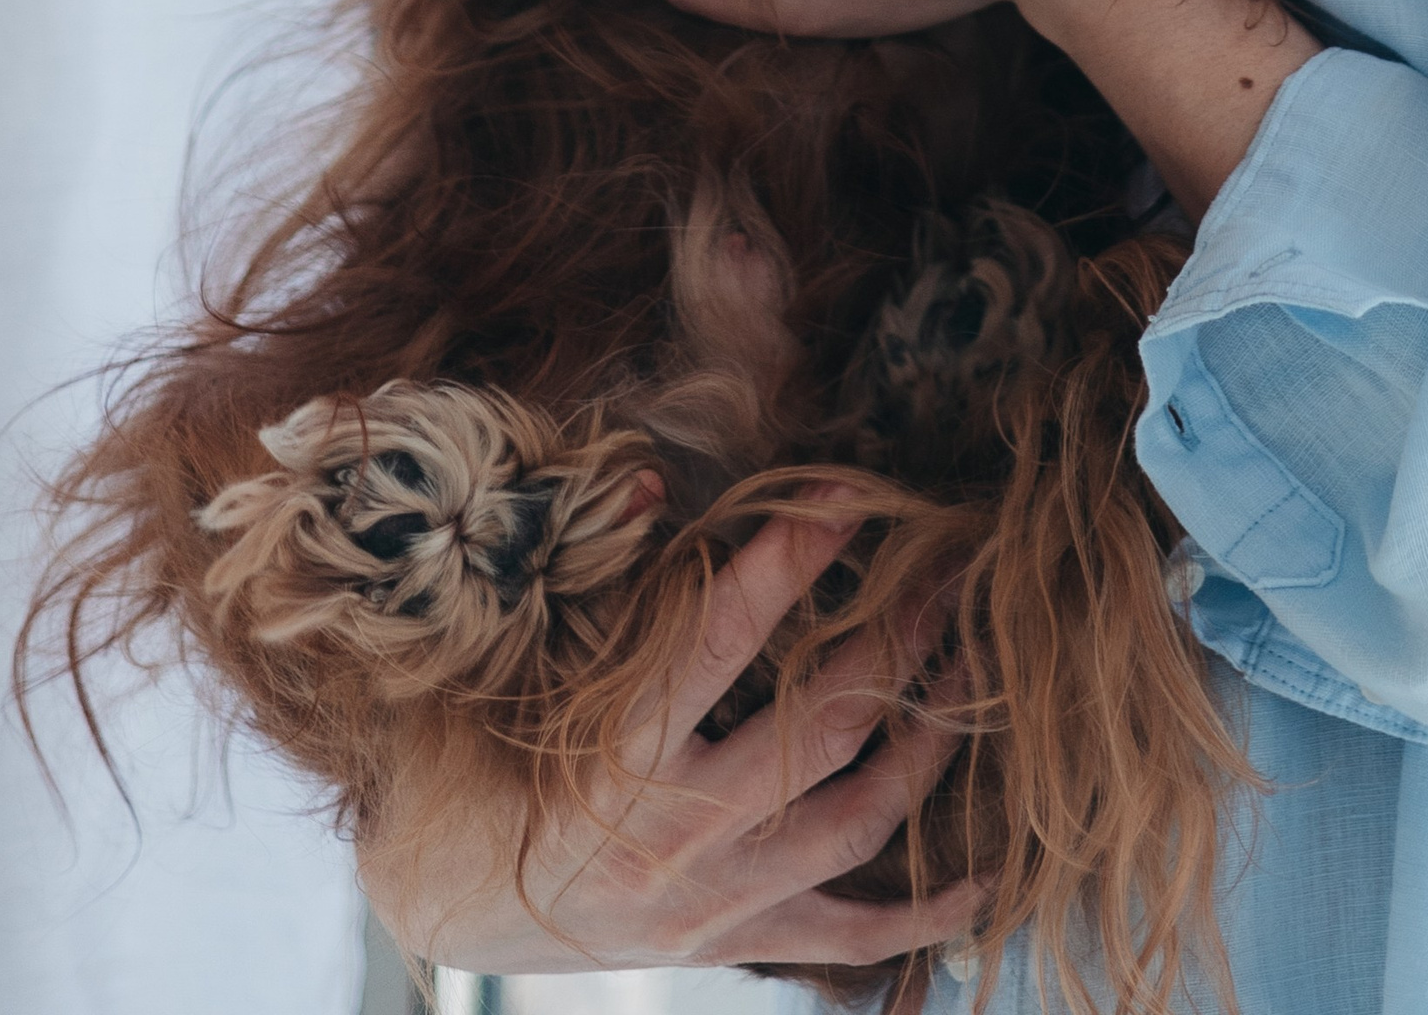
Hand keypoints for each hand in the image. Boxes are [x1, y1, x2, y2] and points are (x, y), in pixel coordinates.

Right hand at [356, 502, 983, 972]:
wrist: (443, 909)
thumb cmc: (470, 768)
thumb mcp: (500, 674)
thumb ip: (580, 589)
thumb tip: (652, 484)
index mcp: (611, 765)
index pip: (721, 642)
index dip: (788, 558)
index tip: (848, 492)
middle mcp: (673, 841)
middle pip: (816, 727)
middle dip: (896, 635)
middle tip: (952, 561)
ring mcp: (713, 903)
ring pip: (854, 820)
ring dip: (928, 741)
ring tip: (977, 664)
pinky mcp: (731, 942)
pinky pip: (845, 935)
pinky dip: (920, 911)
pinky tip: (985, 872)